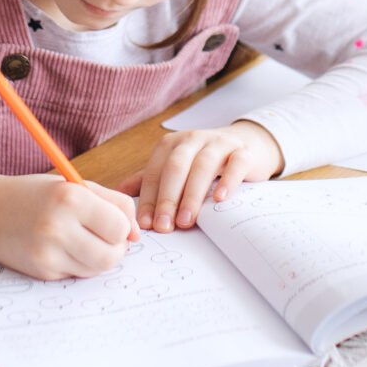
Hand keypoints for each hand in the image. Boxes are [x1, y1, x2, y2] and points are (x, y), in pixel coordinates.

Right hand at [0, 171, 137, 279]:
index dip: (122, 227)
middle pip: (112, 255)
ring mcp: (48, 253)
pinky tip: (62, 248)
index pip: (119, 227)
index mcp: (70, 199)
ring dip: (98, 258)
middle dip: (116, 248)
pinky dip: (78, 264)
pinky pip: (76, 274)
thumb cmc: (36, 195)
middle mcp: (58, 227)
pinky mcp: (42, 271)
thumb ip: (113, 203)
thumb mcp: (74, 185)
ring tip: (84, 241)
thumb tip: (137, 234)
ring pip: (97, 269)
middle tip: (104, 237)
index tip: (113, 222)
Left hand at [119, 121, 284, 230]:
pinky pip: (236, 163)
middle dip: (168, 198)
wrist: (246, 144)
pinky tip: (219, 199)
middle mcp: (193, 139)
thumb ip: (150, 180)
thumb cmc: (204, 162)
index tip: (147, 224)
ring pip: (203, 165)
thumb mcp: (176, 168)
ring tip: (187, 220)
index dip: (149, 198)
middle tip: (164, 226)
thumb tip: (119, 194)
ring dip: (193, 194)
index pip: (155, 172)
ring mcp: (219, 143)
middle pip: (176, 167)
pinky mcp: (243, 151)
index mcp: (171, 144)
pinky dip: (228, 180)